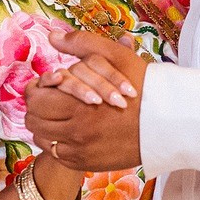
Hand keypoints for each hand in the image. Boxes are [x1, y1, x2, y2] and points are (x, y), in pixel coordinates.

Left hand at [25, 33, 145, 171]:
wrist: (166, 124)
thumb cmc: (142, 87)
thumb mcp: (115, 57)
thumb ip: (82, 43)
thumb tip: (53, 35)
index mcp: (77, 105)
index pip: (34, 98)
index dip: (38, 88)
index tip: (49, 84)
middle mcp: (74, 133)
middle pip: (33, 120)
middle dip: (39, 106)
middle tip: (51, 98)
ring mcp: (79, 151)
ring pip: (42, 138)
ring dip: (46, 125)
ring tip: (59, 114)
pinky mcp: (85, 163)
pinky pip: (56, 155)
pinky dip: (57, 142)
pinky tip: (70, 130)